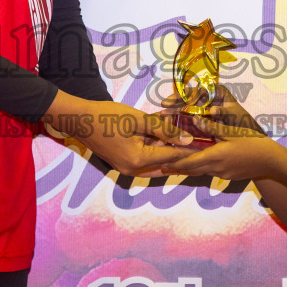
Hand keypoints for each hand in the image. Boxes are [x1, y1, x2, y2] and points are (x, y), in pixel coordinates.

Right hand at [42, 93, 192, 177]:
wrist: (80, 119)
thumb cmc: (108, 116)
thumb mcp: (139, 120)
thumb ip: (165, 131)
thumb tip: (188, 139)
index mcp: (138, 160)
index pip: (172, 158)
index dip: (190, 151)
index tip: (206, 146)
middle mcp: (132, 170)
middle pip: (165, 165)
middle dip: (182, 156)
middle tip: (200, 147)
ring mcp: (125, 168)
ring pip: (155, 163)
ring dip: (168, 153)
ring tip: (186, 143)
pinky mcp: (121, 162)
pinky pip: (144, 160)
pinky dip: (155, 151)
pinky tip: (165, 140)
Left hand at [158, 131, 284, 181]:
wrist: (271, 161)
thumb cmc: (253, 143)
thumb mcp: (232, 132)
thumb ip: (212, 126)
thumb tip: (195, 118)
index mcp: (214, 156)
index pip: (188, 162)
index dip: (173, 163)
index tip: (160, 161)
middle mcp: (215, 168)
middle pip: (191, 170)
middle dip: (177, 167)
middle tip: (162, 164)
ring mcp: (222, 174)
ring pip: (200, 171)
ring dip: (188, 168)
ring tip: (175, 164)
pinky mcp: (228, 176)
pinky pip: (210, 172)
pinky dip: (201, 168)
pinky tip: (199, 163)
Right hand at [160, 83, 264, 140]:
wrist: (245, 134)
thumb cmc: (242, 123)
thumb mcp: (235, 117)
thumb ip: (224, 113)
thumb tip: (213, 111)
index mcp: (218, 90)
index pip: (201, 90)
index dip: (190, 96)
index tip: (181, 102)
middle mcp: (208, 94)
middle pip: (190, 95)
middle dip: (176, 100)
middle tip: (164, 104)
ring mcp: (202, 104)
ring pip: (185, 104)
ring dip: (173, 108)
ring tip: (162, 113)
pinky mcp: (198, 114)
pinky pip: (186, 113)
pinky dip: (177, 117)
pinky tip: (167, 120)